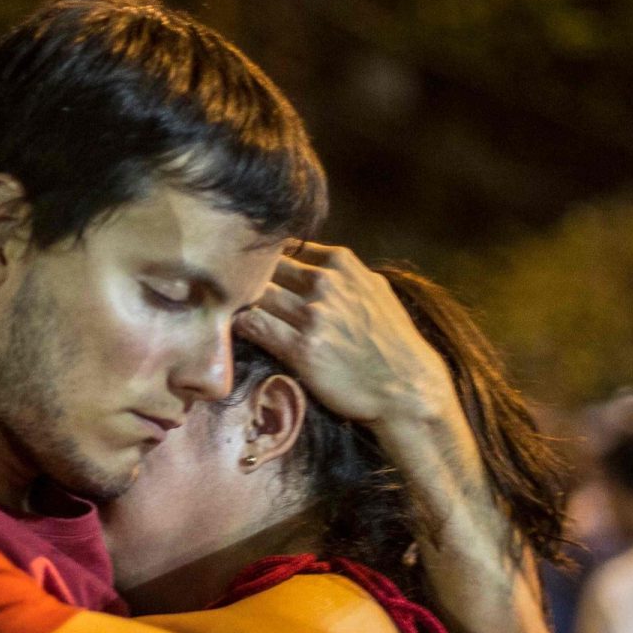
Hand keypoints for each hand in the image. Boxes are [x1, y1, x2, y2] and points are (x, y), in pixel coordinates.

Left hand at [235, 243, 456, 427]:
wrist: (406, 385)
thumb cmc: (390, 340)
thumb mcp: (372, 288)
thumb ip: (341, 272)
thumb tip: (311, 261)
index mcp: (340, 263)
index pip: (283, 246)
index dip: (260, 259)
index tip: (245, 270)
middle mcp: (325, 283)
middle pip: (264, 268)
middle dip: (244, 279)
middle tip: (226, 290)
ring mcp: (313, 315)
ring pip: (256, 295)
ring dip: (239, 303)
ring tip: (226, 311)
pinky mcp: (302, 348)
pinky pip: (256, 327)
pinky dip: (241, 325)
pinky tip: (235, 330)